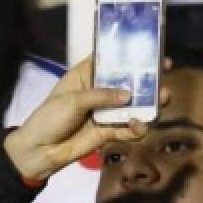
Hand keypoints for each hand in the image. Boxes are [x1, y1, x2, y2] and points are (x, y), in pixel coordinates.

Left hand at [4, 56, 152, 182]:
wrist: (38, 152)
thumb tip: (128, 95)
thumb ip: (101, 96)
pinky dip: (137, 127)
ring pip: (134, 105)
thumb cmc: (49, 119)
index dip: (129, 55)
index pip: (110, 60)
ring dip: (150, 102)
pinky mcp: (109, 132)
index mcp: (85, 76)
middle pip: (128, 82)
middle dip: (148, 78)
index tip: (150, 49)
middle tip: (165, 72)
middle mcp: (99, 92)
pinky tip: (140, 125)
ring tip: (163, 98)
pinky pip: (129, 129)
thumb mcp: (72, 101)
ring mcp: (106, 112)